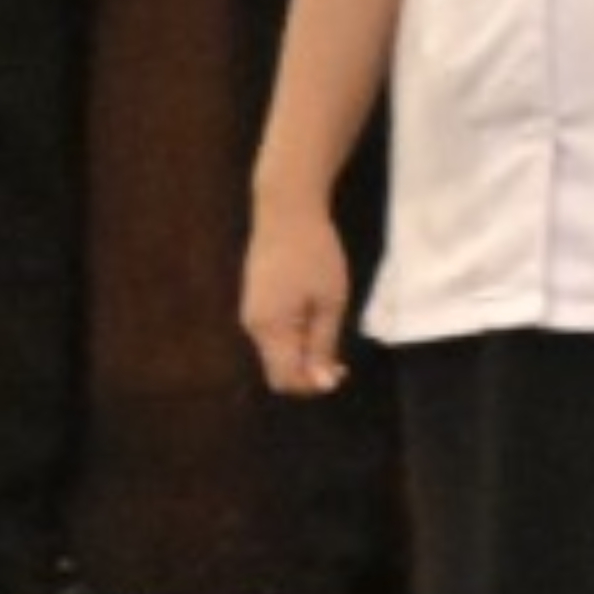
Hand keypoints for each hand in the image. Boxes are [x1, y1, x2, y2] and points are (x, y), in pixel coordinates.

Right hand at [241, 197, 351, 392]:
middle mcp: (253, 324)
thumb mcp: (329, 303)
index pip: (286, 379)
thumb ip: (323, 346)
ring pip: (276, 351)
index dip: (313, 385)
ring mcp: (251, 310)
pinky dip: (294, 337)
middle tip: (341, 360)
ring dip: (302, 354)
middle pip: (277, 369)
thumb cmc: (314, 253)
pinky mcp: (255, 297)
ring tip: (330, 330)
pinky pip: (272, 333)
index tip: (342, 372)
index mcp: (270, 328)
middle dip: (308, 372)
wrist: (285, 207)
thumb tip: (322, 384)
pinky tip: (313, 316)